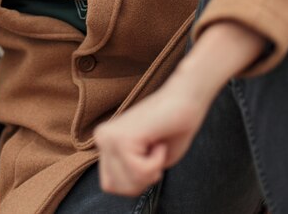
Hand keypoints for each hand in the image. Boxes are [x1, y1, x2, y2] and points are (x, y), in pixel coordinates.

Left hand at [94, 21, 265, 195]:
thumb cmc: (173, 128)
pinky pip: (139, 172)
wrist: (186, 100)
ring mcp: (109, 136)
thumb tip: (118, 187)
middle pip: (117, 187)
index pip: (110, 185)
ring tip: (155, 144)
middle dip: (143, 179)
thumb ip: (128, 173)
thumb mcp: (146, 160)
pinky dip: (156, 162)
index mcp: (105, 141)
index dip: (137, 180)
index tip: (149, 156)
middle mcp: (101, 137)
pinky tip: (158, 140)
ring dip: (151, 170)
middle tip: (154, 150)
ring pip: (128, 183)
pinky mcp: (121, 137)